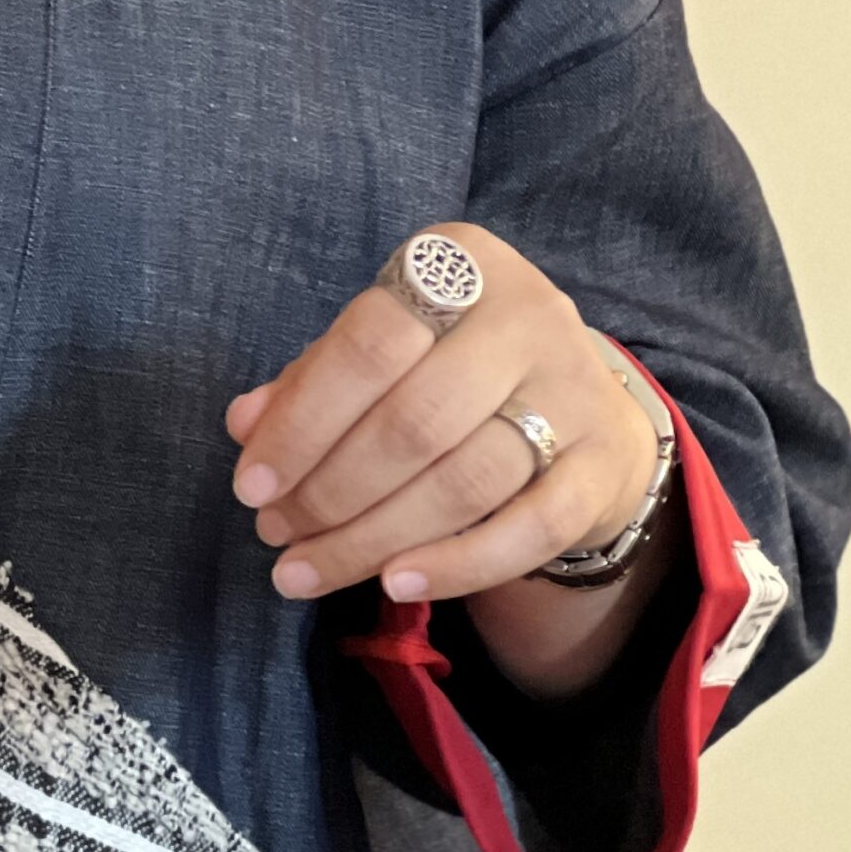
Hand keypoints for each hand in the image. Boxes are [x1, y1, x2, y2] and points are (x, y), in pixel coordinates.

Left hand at [223, 222, 659, 608]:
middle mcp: (527, 317)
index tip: (250, 486)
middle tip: (275, 535)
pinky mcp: (604, 465)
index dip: (301, 422)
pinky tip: (395, 584)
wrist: (581, 410)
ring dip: (372, 538)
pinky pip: (529, 530)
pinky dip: (458, 565)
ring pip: (463, 481)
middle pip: (414, 420)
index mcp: (459, 267)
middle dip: (329, 491)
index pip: (369, 343)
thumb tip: (246, 424)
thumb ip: (311, 381)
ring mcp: (575, 391)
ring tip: (306, 571)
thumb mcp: (381, 356)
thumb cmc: (448, 374)